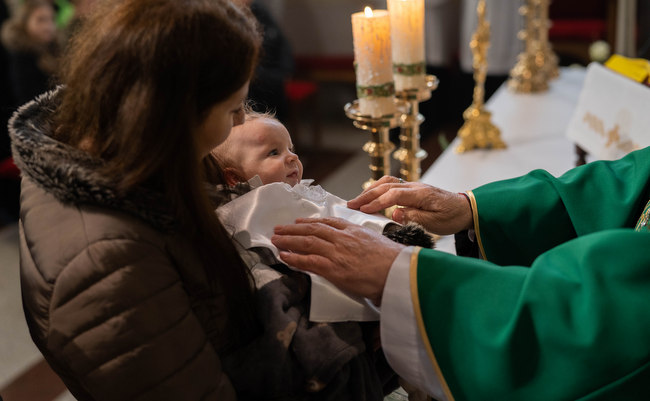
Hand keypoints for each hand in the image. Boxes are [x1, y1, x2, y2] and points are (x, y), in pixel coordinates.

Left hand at [271, 217, 404, 304]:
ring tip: (275, 239)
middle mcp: (343, 238)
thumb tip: (358, 246)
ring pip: (307, 242)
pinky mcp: (334, 268)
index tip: (300, 221)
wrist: (399, 273)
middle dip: (294, 228)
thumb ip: (364, 241)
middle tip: (279, 228)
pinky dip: (294, 257)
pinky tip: (283, 255)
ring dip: (288, 240)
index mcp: (354, 231)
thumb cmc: (394, 262)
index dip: (311, 221)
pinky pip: (309, 261)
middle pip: (313, 229)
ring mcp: (337, 253)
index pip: (328, 222)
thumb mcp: (377, 242)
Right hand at [347, 176, 472, 234]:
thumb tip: (394, 214)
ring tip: (357, 200)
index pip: (393, 195)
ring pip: (387, 182)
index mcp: (420, 194)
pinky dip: (378, 189)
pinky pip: (391, 185)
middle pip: (386, 186)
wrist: (465, 208)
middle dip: (367, 195)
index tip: (363, 210)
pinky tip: (371, 196)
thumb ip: (414, 218)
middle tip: (351, 205)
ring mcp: (412, 186)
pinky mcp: (411, 189)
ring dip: (370, 190)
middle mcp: (414, 186)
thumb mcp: (436, 223)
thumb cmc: (452, 217)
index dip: (377, 202)